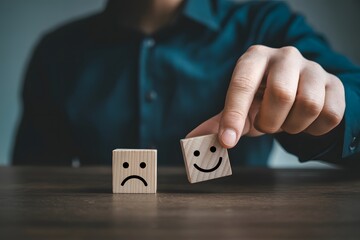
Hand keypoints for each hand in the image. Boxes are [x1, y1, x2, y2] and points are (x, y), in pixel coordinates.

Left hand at [187, 45, 344, 147]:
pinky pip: (329, 115)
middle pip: (281, 94)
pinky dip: (313, 129)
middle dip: (270, 121)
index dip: (234, 114)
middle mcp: (285, 56)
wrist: (297, 93)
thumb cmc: (262, 101)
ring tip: (286, 120)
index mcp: (254, 58)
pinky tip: (305, 121)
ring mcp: (313, 68)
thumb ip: (218, 123)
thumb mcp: (240, 109)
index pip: (242, 84)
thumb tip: (192, 139)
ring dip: (292, 126)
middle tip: (267, 124)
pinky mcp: (336, 84)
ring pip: (308, 106)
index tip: (227, 141)